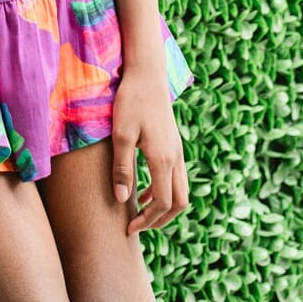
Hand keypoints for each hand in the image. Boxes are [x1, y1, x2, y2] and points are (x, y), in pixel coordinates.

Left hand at [111, 72, 188, 234]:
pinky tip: (143, 189)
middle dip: (160, 220)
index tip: (128, 228)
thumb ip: (122, 168)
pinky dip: (164, 191)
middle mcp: (176, 158)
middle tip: (137, 227)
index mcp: (163, 159)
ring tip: (139, 213)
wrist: (148, 73)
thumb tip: (122, 200)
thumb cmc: (131, 101)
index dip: (146, 221)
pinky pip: (176, 178)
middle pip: (179, 203)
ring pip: (181, 191)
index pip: (162, 203)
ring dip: (163, 207)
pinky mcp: (174, 144)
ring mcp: (178, 151)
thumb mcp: (121, 134)